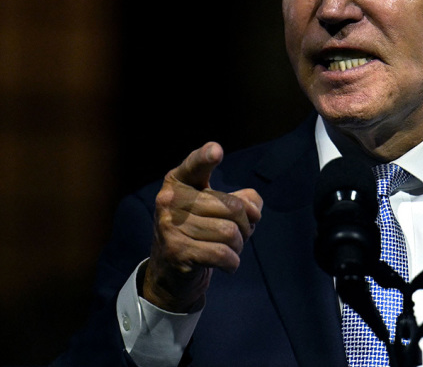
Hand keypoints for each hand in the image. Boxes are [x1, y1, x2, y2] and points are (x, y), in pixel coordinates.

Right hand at [142, 142, 262, 311]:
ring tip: (231, 248)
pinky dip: (233, 262)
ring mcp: (169, 226)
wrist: (170, 271)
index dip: (206, 157)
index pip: (195, 165)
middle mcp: (169, 200)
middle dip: (246, 225)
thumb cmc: (200, 231)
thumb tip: (253, 209)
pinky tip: (227, 263)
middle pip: (232, 207)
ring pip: (229, 233)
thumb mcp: (216, 208)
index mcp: (178, 181)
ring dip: (239, 245)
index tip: (217, 151)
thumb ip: (241, 199)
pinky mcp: (177, 252)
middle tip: (241, 233)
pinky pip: (223, 254)